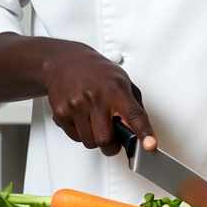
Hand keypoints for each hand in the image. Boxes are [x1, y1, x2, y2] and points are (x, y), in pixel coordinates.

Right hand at [0, 32, 156, 153]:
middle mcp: (96, 96)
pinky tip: (74, 113)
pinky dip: (76, 131)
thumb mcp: (119, 79)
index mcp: (115, 86)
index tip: (151, 148)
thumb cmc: (93, 69)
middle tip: (109, 133)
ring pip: (90, 143)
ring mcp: (76, 106)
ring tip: (88, 116)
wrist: (55, 58)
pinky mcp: (59, 113)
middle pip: (106, 141)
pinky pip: (74, 137)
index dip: (142, 133)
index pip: (133, 114)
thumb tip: (146, 134)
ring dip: (91, 137)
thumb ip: (133, 104)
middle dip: (109, 143)